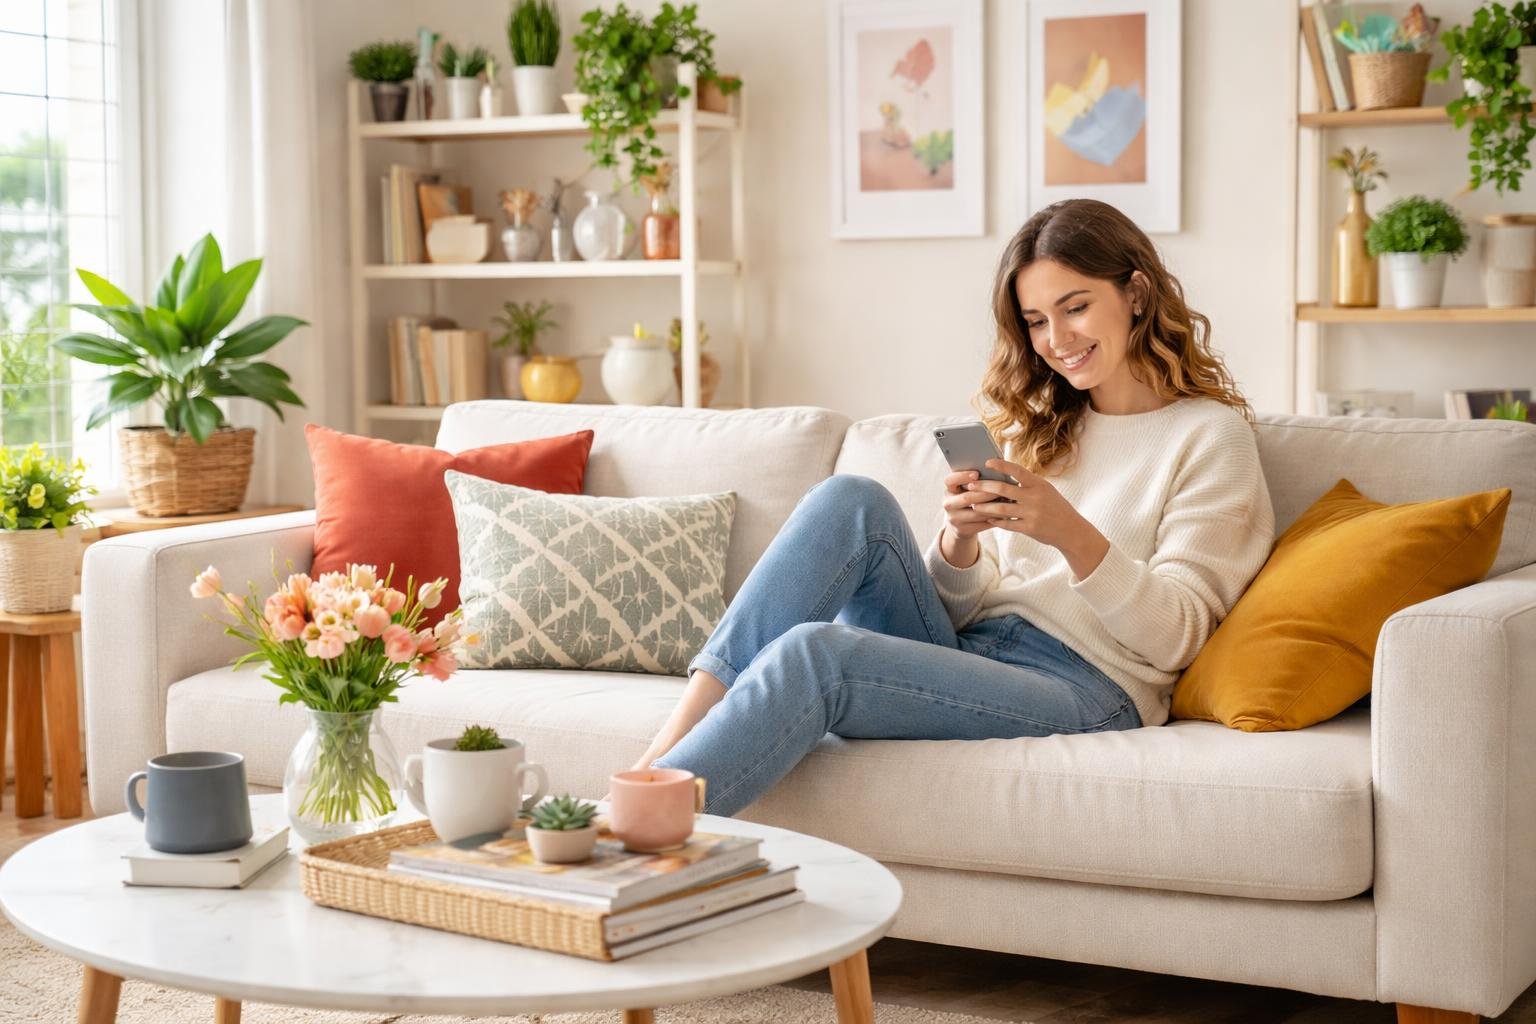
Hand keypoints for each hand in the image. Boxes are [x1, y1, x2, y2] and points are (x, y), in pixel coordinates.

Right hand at [940, 468, 1004, 539]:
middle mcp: (948, 503)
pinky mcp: (963, 530)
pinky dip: (995, 518)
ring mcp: (954, 518)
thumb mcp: (966, 488)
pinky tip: (1006, 514)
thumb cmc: (969, 497)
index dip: (962, 476)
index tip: (977, 473)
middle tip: (1002, 488)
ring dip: (994, 507)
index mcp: (949, 489)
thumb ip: (976, 480)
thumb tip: (996, 467)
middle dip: (986, 493)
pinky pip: (982, 524)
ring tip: (1008, 501)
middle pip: (967, 498)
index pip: (950, 480)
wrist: (961, 523)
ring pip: (976, 513)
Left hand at [962, 459, 1100, 556]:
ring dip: (984, 507)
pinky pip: (1007, 524)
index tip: (987, 462)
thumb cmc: (1056, 507)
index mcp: (1039, 484)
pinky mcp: (1030, 529)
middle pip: (1003, 489)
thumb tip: (1005, 474)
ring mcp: (1032, 514)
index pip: (1017, 470)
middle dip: (984, 487)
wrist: (1071, 530)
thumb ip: (1028, 484)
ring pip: (1001, 509)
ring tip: (973, 505)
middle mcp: (1035, 497)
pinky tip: (987, 519)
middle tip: (970, 485)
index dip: (1001, 465)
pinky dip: (996, 521)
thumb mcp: (1046, 490)